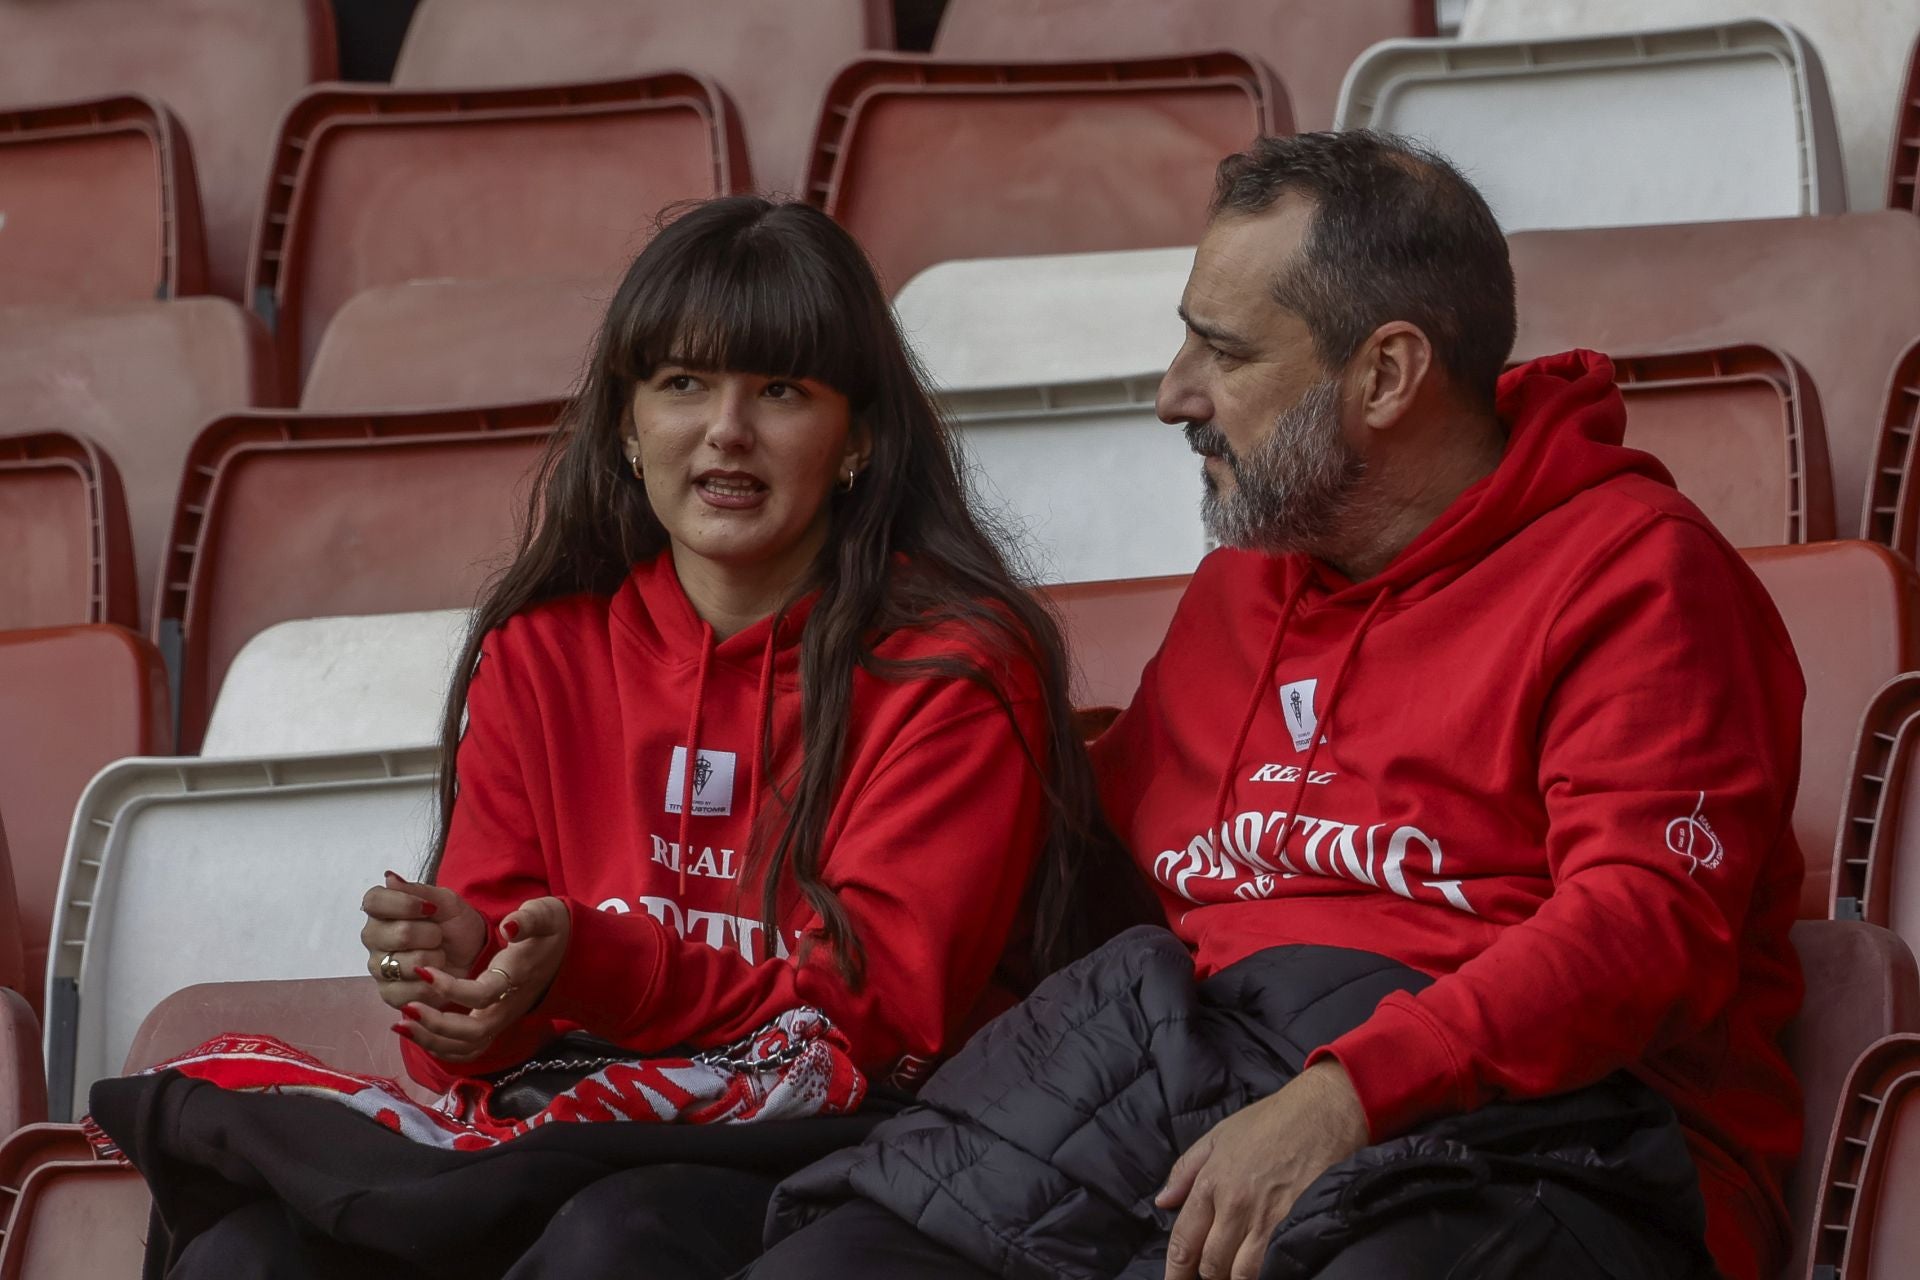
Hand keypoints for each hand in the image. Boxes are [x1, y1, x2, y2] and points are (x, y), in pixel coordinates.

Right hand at [361, 871, 487, 1011]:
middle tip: (439, 935)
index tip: (429, 908)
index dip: (404, 904)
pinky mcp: (389, 993)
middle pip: (398, 934)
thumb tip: (389, 878)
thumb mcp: (446, 901)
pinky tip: (436, 976)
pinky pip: (406, 991)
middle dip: (431, 934)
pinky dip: (431, 983)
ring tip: (438, 956)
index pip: (373, 901)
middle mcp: (373, 937)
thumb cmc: (455, 924)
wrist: (474, 955)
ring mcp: (378, 967)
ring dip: (434, 959)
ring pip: (405, 964)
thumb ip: (419, 890)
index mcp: (382, 910)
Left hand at [393, 897, 571, 1062]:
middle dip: (435, 1026)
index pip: (482, 995)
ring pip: (468, 1047)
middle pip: (473, 1034)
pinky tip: (416, 1030)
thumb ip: (528, 919)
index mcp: (517, 978)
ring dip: (432, 1041)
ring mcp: (502, 1018)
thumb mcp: (545, 914)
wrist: (571, 952)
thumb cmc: (550, 930)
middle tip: (406, 1008)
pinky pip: (467, 1048)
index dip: (451, 989)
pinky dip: (439, 1046)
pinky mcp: (495, 1022)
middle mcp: (508, 1005)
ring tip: (402, 1024)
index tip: (423, 970)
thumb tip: (509, 926)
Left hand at [1158, 1061, 1370, 1279]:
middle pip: (1211, 1264)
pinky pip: (1272, 1266)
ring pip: (1240, 1274)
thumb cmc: (1270, 1121)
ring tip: (1233, 1273)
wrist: (1322, 1113)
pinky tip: (1260, 1271)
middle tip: (1207, 1275)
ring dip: (1234, 1278)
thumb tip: (1162, 1201)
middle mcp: (1235, 1206)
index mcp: (1211, 1183)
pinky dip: (1263, 1274)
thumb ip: (1185, 1170)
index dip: (1176, 1270)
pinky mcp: (1296, 1227)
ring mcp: (1267, 1220)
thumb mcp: (1218, 1136)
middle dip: (1206, 1275)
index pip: (1184, 1240)